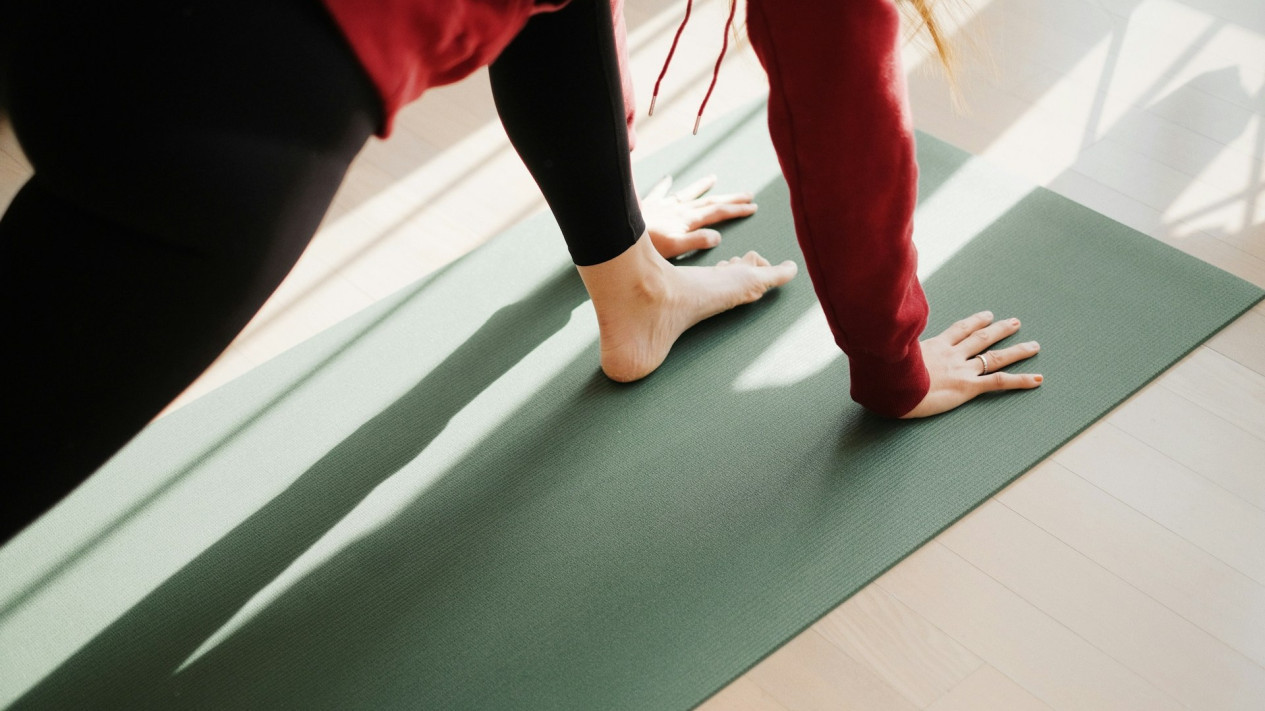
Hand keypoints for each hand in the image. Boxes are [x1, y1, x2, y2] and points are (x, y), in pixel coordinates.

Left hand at [641, 174, 757, 258]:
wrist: (619, 233)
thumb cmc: (646, 246)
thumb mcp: (675, 248)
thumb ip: (697, 241)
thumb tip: (717, 237)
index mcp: (687, 220)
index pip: (717, 212)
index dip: (736, 209)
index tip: (753, 206)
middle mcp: (678, 209)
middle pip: (709, 201)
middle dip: (729, 198)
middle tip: (747, 194)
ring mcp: (664, 205)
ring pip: (687, 193)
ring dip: (702, 186)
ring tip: (713, 178)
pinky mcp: (649, 206)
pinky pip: (659, 192)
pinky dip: (665, 185)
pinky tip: (668, 178)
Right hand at [900, 311, 1042, 418]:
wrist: (893, 386)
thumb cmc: (887, 374)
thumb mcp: (891, 355)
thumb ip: (897, 351)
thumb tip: (883, 347)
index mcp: (934, 346)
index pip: (959, 330)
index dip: (974, 322)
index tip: (986, 316)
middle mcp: (952, 354)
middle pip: (981, 338)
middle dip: (999, 329)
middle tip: (1014, 323)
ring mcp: (962, 369)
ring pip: (995, 356)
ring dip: (1016, 350)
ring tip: (1033, 346)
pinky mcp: (968, 386)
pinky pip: (999, 382)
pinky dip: (1020, 380)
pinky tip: (1037, 379)